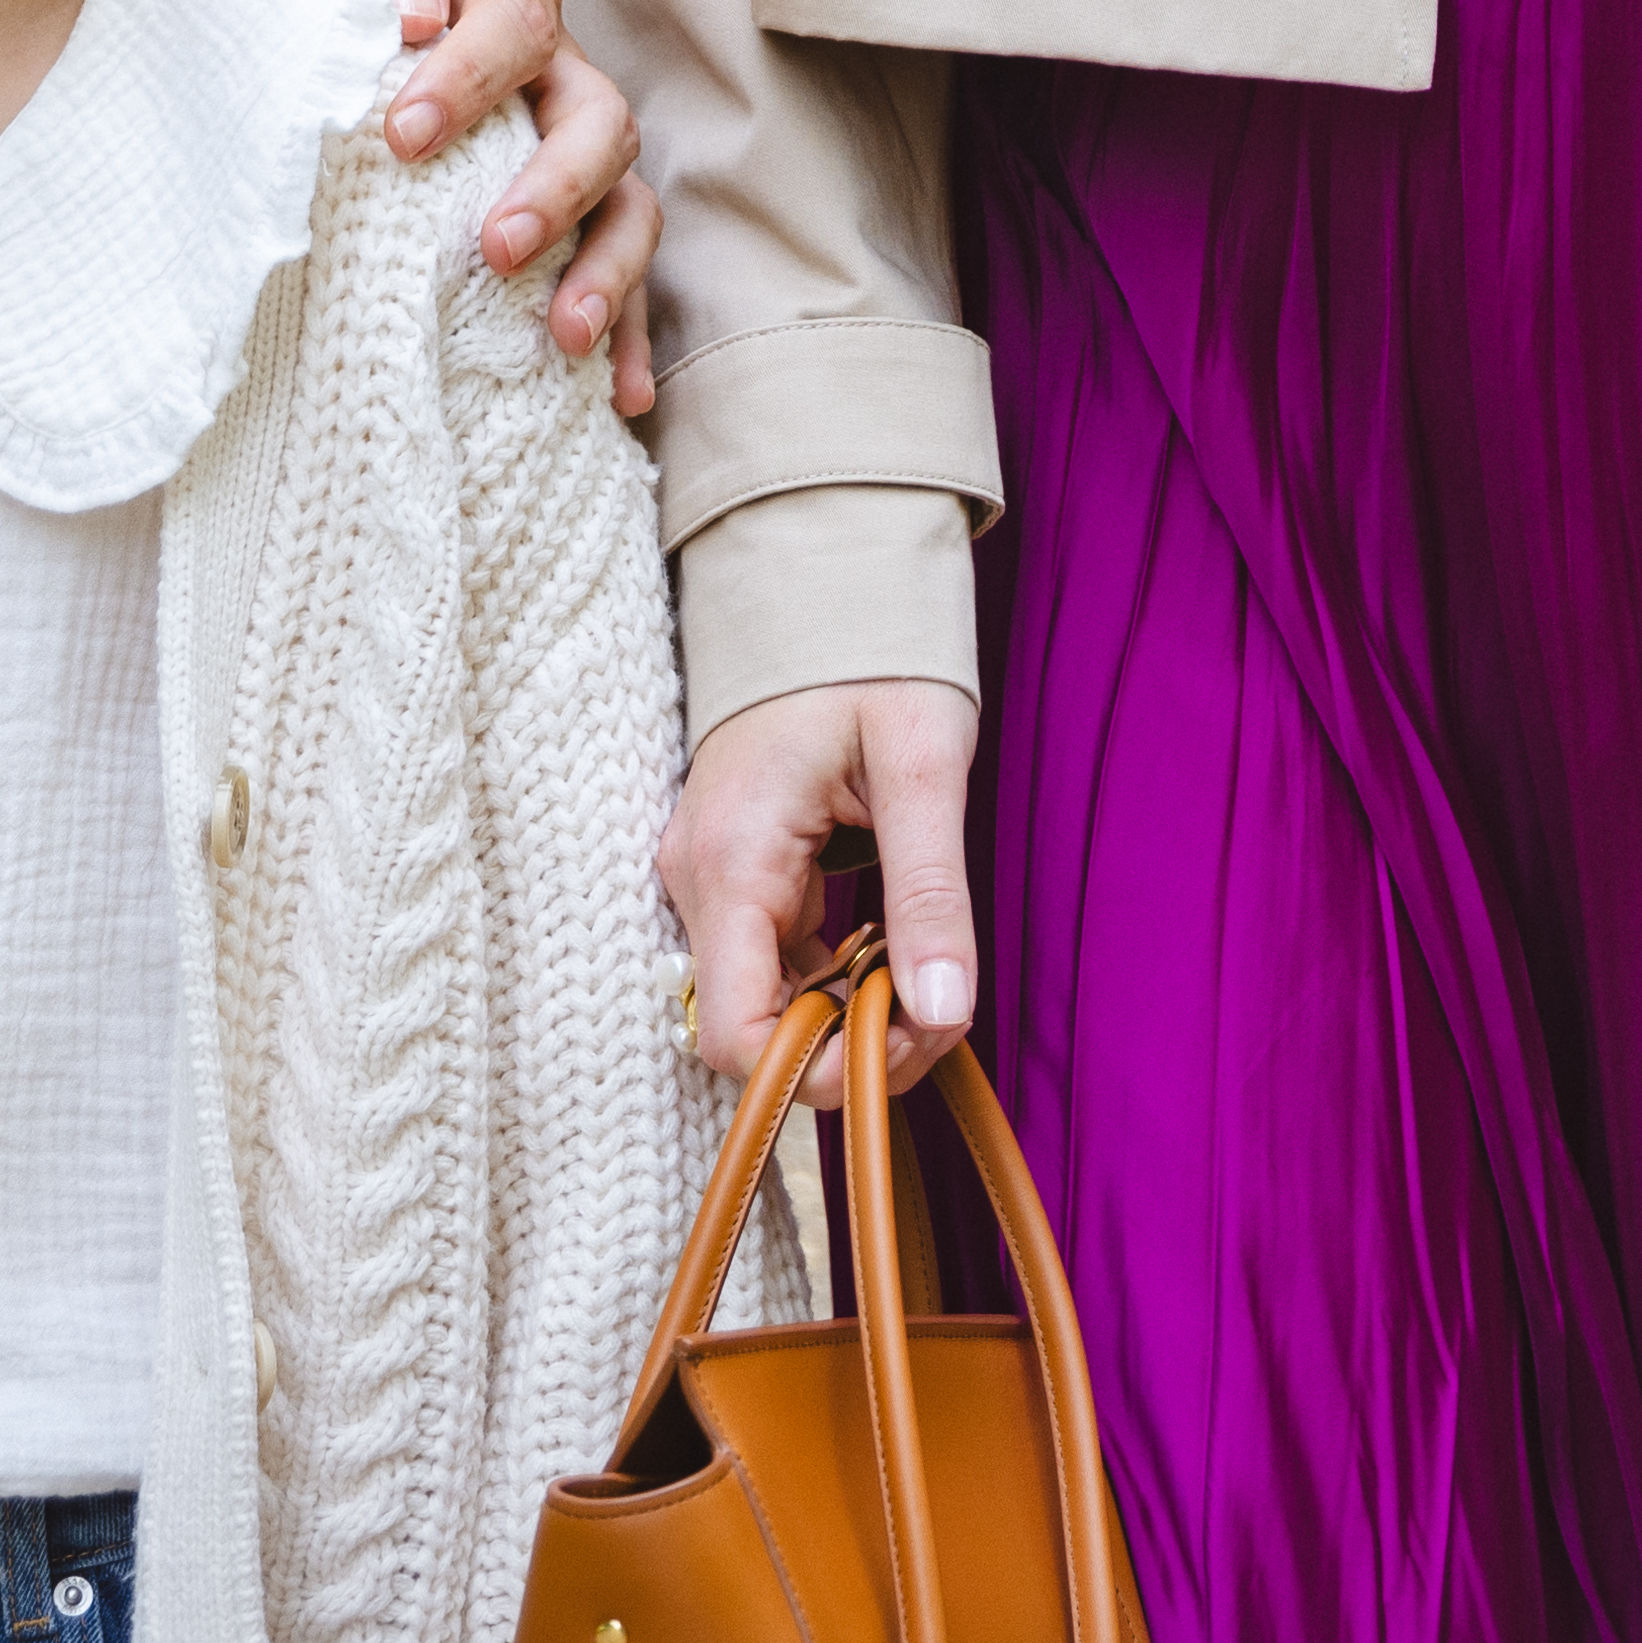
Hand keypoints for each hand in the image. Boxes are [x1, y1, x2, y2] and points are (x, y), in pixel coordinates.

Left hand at [331, 0, 663, 416]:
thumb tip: (409, 13)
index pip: (514, 22)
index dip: (469, 78)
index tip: (404, 136)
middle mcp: (556, 67)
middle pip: (599, 117)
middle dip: (556, 187)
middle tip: (496, 246)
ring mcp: (568, 139)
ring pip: (627, 197)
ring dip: (606, 268)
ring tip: (564, 335)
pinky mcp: (568, 205)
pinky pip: (620, 266)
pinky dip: (629, 330)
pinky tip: (622, 395)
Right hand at [663, 674, 980, 1078]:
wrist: (823, 572)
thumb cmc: (871, 651)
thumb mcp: (921, 764)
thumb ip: (930, 891)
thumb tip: (943, 1010)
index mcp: (730, 861)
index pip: (736, 1039)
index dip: (821, 1070)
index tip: (909, 1038)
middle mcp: (698, 881)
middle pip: (754, 1032)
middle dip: (851, 1047)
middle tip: (942, 1010)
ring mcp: (711, 877)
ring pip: (768, 1003)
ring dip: (850, 1015)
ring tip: (931, 978)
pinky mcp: (737, 871)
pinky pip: (777, 962)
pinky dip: (837, 978)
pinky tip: (895, 948)